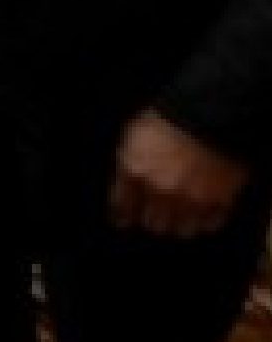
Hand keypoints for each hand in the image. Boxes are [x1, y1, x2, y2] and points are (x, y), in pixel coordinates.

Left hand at [112, 112, 251, 238]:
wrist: (211, 111)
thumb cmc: (169, 117)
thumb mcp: (135, 135)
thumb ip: (129, 163)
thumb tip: (127, 182)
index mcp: (135, 172)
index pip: (122, 208)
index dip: (122, 215)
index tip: (124, 220)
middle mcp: (161, 191)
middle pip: (153, 224)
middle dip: (153, 219)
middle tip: (155, 214)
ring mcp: (192, 199)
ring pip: (181, 230)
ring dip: (179, 224)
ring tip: (180, 217)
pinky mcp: (220, 201)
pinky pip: (209, 225)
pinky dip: (205, 222)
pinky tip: (202, 214)